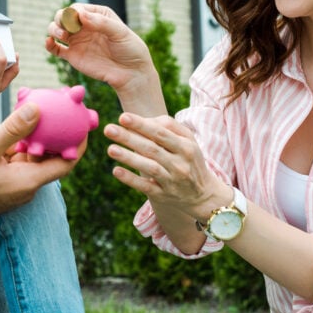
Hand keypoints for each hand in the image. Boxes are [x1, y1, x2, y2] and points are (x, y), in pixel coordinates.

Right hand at [0, 103, 81, 224]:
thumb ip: (13, 129)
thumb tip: (38, 108)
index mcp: (29, 181)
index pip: (67, 161)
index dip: (79, 141)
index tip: (83, 120)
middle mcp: (27, 185)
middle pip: (53, 156)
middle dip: (60, 133)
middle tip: (65, 108)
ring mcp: (16, 184)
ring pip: (34, 156)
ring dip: (38, 136)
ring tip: (42, 110)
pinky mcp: (6, 182)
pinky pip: (20, 160)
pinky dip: (22, 143)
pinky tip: (19, 125)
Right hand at [45, 4, 153, 92]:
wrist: (131, 74)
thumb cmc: (130, 49)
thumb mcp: (120, 32)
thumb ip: (100, 22)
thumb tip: (80, 14)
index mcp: (96, 15)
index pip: (77, 8)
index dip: (73, 12)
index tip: (78, 20)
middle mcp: (84, 26)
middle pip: (63, 17)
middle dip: (60, 19)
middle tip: (67, 28)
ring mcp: (77, 40)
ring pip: (56, 30)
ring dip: (53, 30)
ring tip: (63, 36)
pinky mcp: (72, 55)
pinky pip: (55, 49)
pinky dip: (49, 45)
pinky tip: (49, 43)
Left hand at [103, 113, 227, 219]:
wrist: (203, 195)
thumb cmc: (189, 160)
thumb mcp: (188, 141)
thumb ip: (168, 126)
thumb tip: (143, 119)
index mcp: (186, 147)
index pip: (161, 133)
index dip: (142, 125)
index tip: (123, 117)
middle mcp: (180, 164)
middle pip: (152, 149)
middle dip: (129, 138)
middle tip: (109, 129)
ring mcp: (172, 181)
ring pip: (149, 167)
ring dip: (129, 158)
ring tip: (110, 149)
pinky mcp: (163, 196)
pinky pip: (146, 187)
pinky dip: (131, 179)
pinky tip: (116, 171)